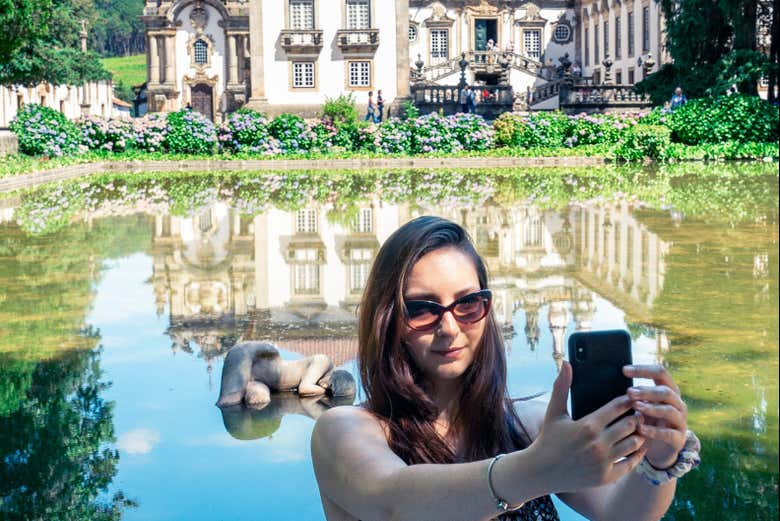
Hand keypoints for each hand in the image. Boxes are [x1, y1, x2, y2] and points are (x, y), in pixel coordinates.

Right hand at [530, 362, 646, 492]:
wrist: (541, 471)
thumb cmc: (548, 438)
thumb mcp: (554, 412)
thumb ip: (561, 386)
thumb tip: (566, 363)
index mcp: (588, 425)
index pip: (618, 407)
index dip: (628, 399)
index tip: (632, 396)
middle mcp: (598, 444)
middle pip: (630, 424)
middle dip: (637, 416)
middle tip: (640, 411)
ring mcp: (603, 462)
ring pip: (634, 443)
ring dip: (639, 434)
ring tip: (640, 427)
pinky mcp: (606, 477)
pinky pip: (631, 463)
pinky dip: (637, 454)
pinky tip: (637, 447)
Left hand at [623, 364, 687, 468]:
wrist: (658, 449)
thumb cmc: (648, 421)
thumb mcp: (642, 405)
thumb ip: (636, 394)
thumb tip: (619, 375)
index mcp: (669, 391)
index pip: (660, 373)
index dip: (643, 370)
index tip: (624, 370)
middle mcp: (678, 404)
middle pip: (666, 392)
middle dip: (647, 391)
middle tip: (629, 392)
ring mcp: (680, 422)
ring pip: (669, 410)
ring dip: (651, 408)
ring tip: (635, 407)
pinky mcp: (679, 439)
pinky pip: (668, 433)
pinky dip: (653, 431)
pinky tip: (640, 428)